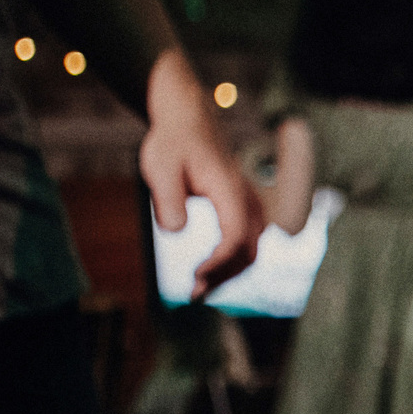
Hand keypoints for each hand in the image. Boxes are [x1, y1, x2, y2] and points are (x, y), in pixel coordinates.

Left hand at [140, 50, 259, 299]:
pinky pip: (249, 241)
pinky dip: (234, 260)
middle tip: (194, 293)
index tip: (195, 277)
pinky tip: (213, 269)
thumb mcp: (159, 166)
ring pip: (252, 249)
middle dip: (225, 276)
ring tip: (202, 286)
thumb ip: (168, 199)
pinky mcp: (245, 207)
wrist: (189, 120)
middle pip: (249, 251)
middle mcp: (247, 200)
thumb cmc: (173, 143)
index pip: (235, 239)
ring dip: (231, 272)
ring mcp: (250, 204)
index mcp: (230, 191)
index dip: (218, 264)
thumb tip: (176, 231)